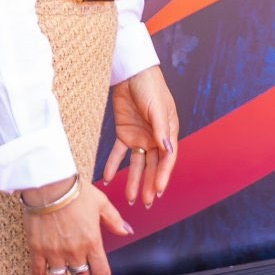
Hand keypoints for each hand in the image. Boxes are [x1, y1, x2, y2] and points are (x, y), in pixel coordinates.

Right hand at [21, 175, 130, 274]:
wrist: (49, 184)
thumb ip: (114, 220)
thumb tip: (128, 231)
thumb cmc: (76, 190)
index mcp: (92, 240)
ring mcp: (55, 251)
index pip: (101, 272)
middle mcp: (74, 250)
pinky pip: (39, 270)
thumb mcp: (101, 202)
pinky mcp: (37, 248)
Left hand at [102, 66, 179, 207]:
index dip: (162, 175)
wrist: (132, 72)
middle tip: (145, 203)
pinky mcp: (124, 132)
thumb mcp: (157, 108)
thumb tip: (167, 150)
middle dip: (149, 184)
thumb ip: (161, 129)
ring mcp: (139, 136)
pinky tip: (107, 178)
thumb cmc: (150, 87)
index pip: (167, 158)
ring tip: (129, 198)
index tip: (157, 191)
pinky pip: (118, 153)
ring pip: (136, 163)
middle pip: (152, 165)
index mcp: (168, 132)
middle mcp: (155, 137)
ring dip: (133, 180)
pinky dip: (112, 165)